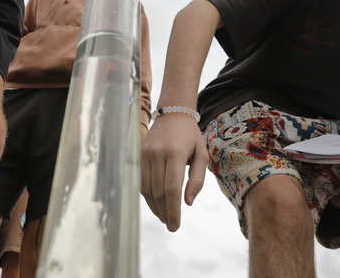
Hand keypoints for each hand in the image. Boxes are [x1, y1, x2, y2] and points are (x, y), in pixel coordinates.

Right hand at [140, 113, 207, 231]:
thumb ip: (197, 179)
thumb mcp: (202, 155)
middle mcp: (157, 153)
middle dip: (164, 212)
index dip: (173, 210)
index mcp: (175, 153)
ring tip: (164, 216)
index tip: (175, 225)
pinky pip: (139, 180)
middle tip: (171, 225)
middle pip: (158, 191)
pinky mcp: (138, 154)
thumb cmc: (191, 137)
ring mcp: (145, 153)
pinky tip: (155, 203)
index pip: (171, 188)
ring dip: (154, 206)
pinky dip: (146, 195)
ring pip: (146, 188)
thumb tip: (188, 203)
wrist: (173, 114)